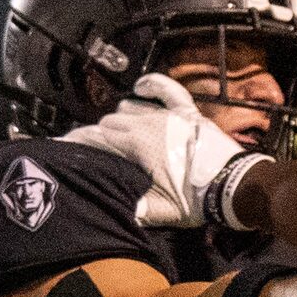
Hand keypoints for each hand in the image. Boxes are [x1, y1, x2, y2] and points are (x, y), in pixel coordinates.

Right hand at [61, 72, 260, 229]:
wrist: (231, 187)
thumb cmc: (194, 201)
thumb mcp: (157, 211)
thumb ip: (129, 206)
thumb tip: (106, 205)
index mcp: (134, 146)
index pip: (95, 138)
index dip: (77, 143)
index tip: (64, 149)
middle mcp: (146, 124)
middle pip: (109, 123)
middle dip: (98, 136)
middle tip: (96, 153)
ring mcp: (167, 115)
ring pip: (129, 108)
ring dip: (119, 119)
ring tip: (116, 135)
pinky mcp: (186, 112)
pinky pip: (166, 89)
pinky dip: (152, 85)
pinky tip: (140, 87)